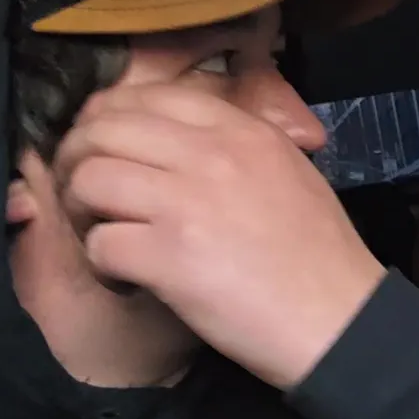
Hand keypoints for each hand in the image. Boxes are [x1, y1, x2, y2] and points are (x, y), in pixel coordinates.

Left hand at [52, 84, 386, 389]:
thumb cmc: (318, 257)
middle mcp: (211, 155)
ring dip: (81, 212)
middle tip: (88, 197)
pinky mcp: (169, 258)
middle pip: (103, 130)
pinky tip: (126, 278)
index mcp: (241, 130)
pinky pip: (99, 244)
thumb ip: (235, 146)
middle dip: (79, 162)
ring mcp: (187, 204)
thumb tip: (173, 140)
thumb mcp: (289, 173)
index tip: (107, 151)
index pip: (145, 96)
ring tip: (103, 236)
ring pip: (89, 180)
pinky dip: (102, 265)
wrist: (339, 321)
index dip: (108, 120)